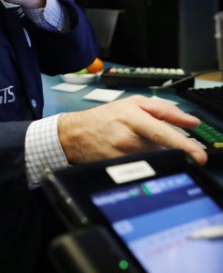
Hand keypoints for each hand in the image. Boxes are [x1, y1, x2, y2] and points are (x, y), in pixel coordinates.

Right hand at [58, 95, 206, 164]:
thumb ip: (165, 110)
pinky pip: (142, 168)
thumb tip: (191, 122)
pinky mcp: (118, 169)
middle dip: (168, 147)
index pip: (162, 133)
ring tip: (139, 145)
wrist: (74, 135)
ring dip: (156, 154)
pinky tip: (133, 155)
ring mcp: (122, 157)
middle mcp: (127, 139)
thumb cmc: (104, 117)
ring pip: (154, 160)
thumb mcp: (133, 103)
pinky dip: (145, 163)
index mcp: (132, 118)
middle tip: (157, 142)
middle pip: (162, 149)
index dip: (183, 145)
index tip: (198, 156)